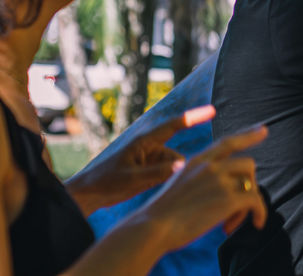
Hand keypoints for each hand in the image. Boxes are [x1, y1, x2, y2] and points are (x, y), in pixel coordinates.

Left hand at [66, 104, 216, 213]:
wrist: (90, 193)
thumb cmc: (105, 182)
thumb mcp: (131, 179)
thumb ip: (157, 173)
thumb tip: (183, 167)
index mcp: (145, 142)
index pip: (174, 125)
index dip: (194, 117)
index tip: (212, 110)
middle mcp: (151, 148)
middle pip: (177, 155)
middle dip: (179, 169)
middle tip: (166, 185)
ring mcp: (151, 159)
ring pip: (175, 167)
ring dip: (172, 178)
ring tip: (155, 191)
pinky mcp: (151, 170)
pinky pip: (169, 174)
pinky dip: (169, 182)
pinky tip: (161, 192)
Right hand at [142, 125, 269, 249]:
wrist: (152, 228)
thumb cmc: (161, 216)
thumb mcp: (179, 186)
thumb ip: (199, 182)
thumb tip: (219, 192)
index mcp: (197, 161)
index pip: (228, 142)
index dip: (248, 136)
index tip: (263, 130)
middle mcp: (210, 166)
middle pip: (248, 163)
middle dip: (249, 184)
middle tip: (240, 207)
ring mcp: (220, 180)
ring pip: (252, 184)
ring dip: (248, 205)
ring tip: (231, 223)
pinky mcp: (228, 199)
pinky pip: (256, 201)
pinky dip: (260, 213)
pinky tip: (256, 224)